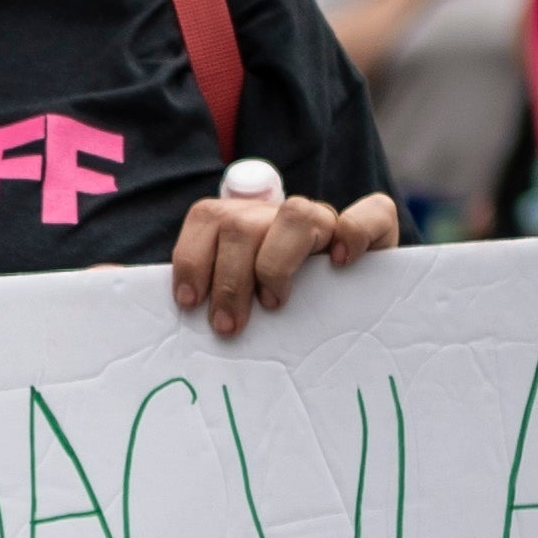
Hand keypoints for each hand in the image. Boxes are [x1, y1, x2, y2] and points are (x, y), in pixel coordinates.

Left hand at [172, 163, 399, 337]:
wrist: (358, 320)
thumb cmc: (287, 323)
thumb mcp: (242, 310)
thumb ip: (212, 300)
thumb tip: (161, 305)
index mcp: (246, 227)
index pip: (209, 217)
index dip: (192, 257)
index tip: (190, 301)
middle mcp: (282, 219)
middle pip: (242, 223)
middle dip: (228, 279)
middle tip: (228, 325)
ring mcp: (328, 223)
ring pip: (295, 214)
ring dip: (275, 264)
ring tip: (274, 303)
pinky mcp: (376, 231)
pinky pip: (371, 211)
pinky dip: (355, 233)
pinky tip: (342, 263)